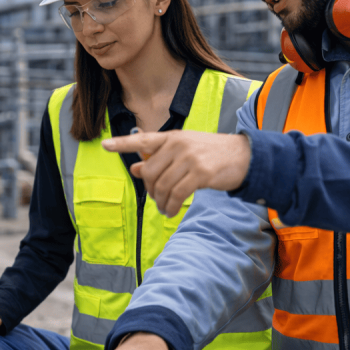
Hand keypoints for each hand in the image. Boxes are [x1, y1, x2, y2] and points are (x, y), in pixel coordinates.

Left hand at [103, 131, 250, 216]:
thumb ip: (159, 159)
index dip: (123, 144)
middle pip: (150, 172)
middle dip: (150, 190)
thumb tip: (135, 167)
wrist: (244, 156)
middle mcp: (178, 145)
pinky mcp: (200, 173)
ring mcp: (189, 158)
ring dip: (160, 202)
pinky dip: (170, 206)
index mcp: (172, 137)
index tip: (104, 145)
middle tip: (156, 200)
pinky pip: (176, 194)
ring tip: (164, 209)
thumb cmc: (211, 154)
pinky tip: (170, 211)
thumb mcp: (183, 152)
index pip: (142, 140)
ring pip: (162, 185)